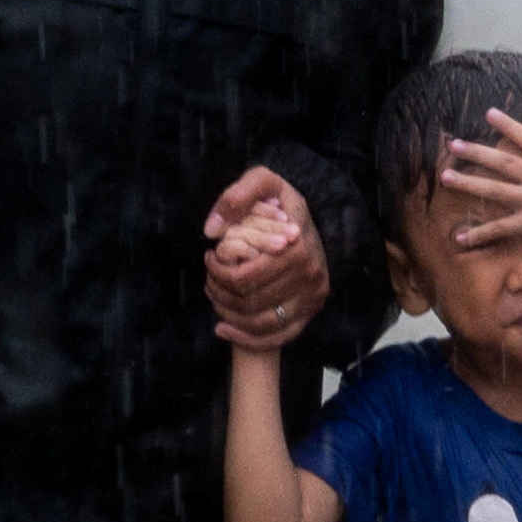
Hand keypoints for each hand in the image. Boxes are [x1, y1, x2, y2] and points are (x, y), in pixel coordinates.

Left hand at [203, 167, 327, 348]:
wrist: (308, 218)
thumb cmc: (280, 202)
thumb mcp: (262, 181)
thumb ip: (236, 196)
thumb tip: (212, 230)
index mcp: (296, 249)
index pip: (244, 278)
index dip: (218, 274)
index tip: (209, 257)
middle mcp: (309, 277)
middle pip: (250, 302)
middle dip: (220, 293)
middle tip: (209, 278)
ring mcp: (312, 298)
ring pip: (261, 323)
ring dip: (229, 315)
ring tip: (215, 298)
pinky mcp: (310, 312)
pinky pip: (279, 337)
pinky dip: (248, 340)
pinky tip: (223, 328)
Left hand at [440, 110, 521, 278]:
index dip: (508, 125)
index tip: (488, 114)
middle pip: (503, 162)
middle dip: (476, 152)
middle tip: (453, 145)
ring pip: (494, 190)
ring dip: (468, 183)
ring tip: (445, 177)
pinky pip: (500, 228)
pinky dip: (479, 233)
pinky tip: (459, 236)